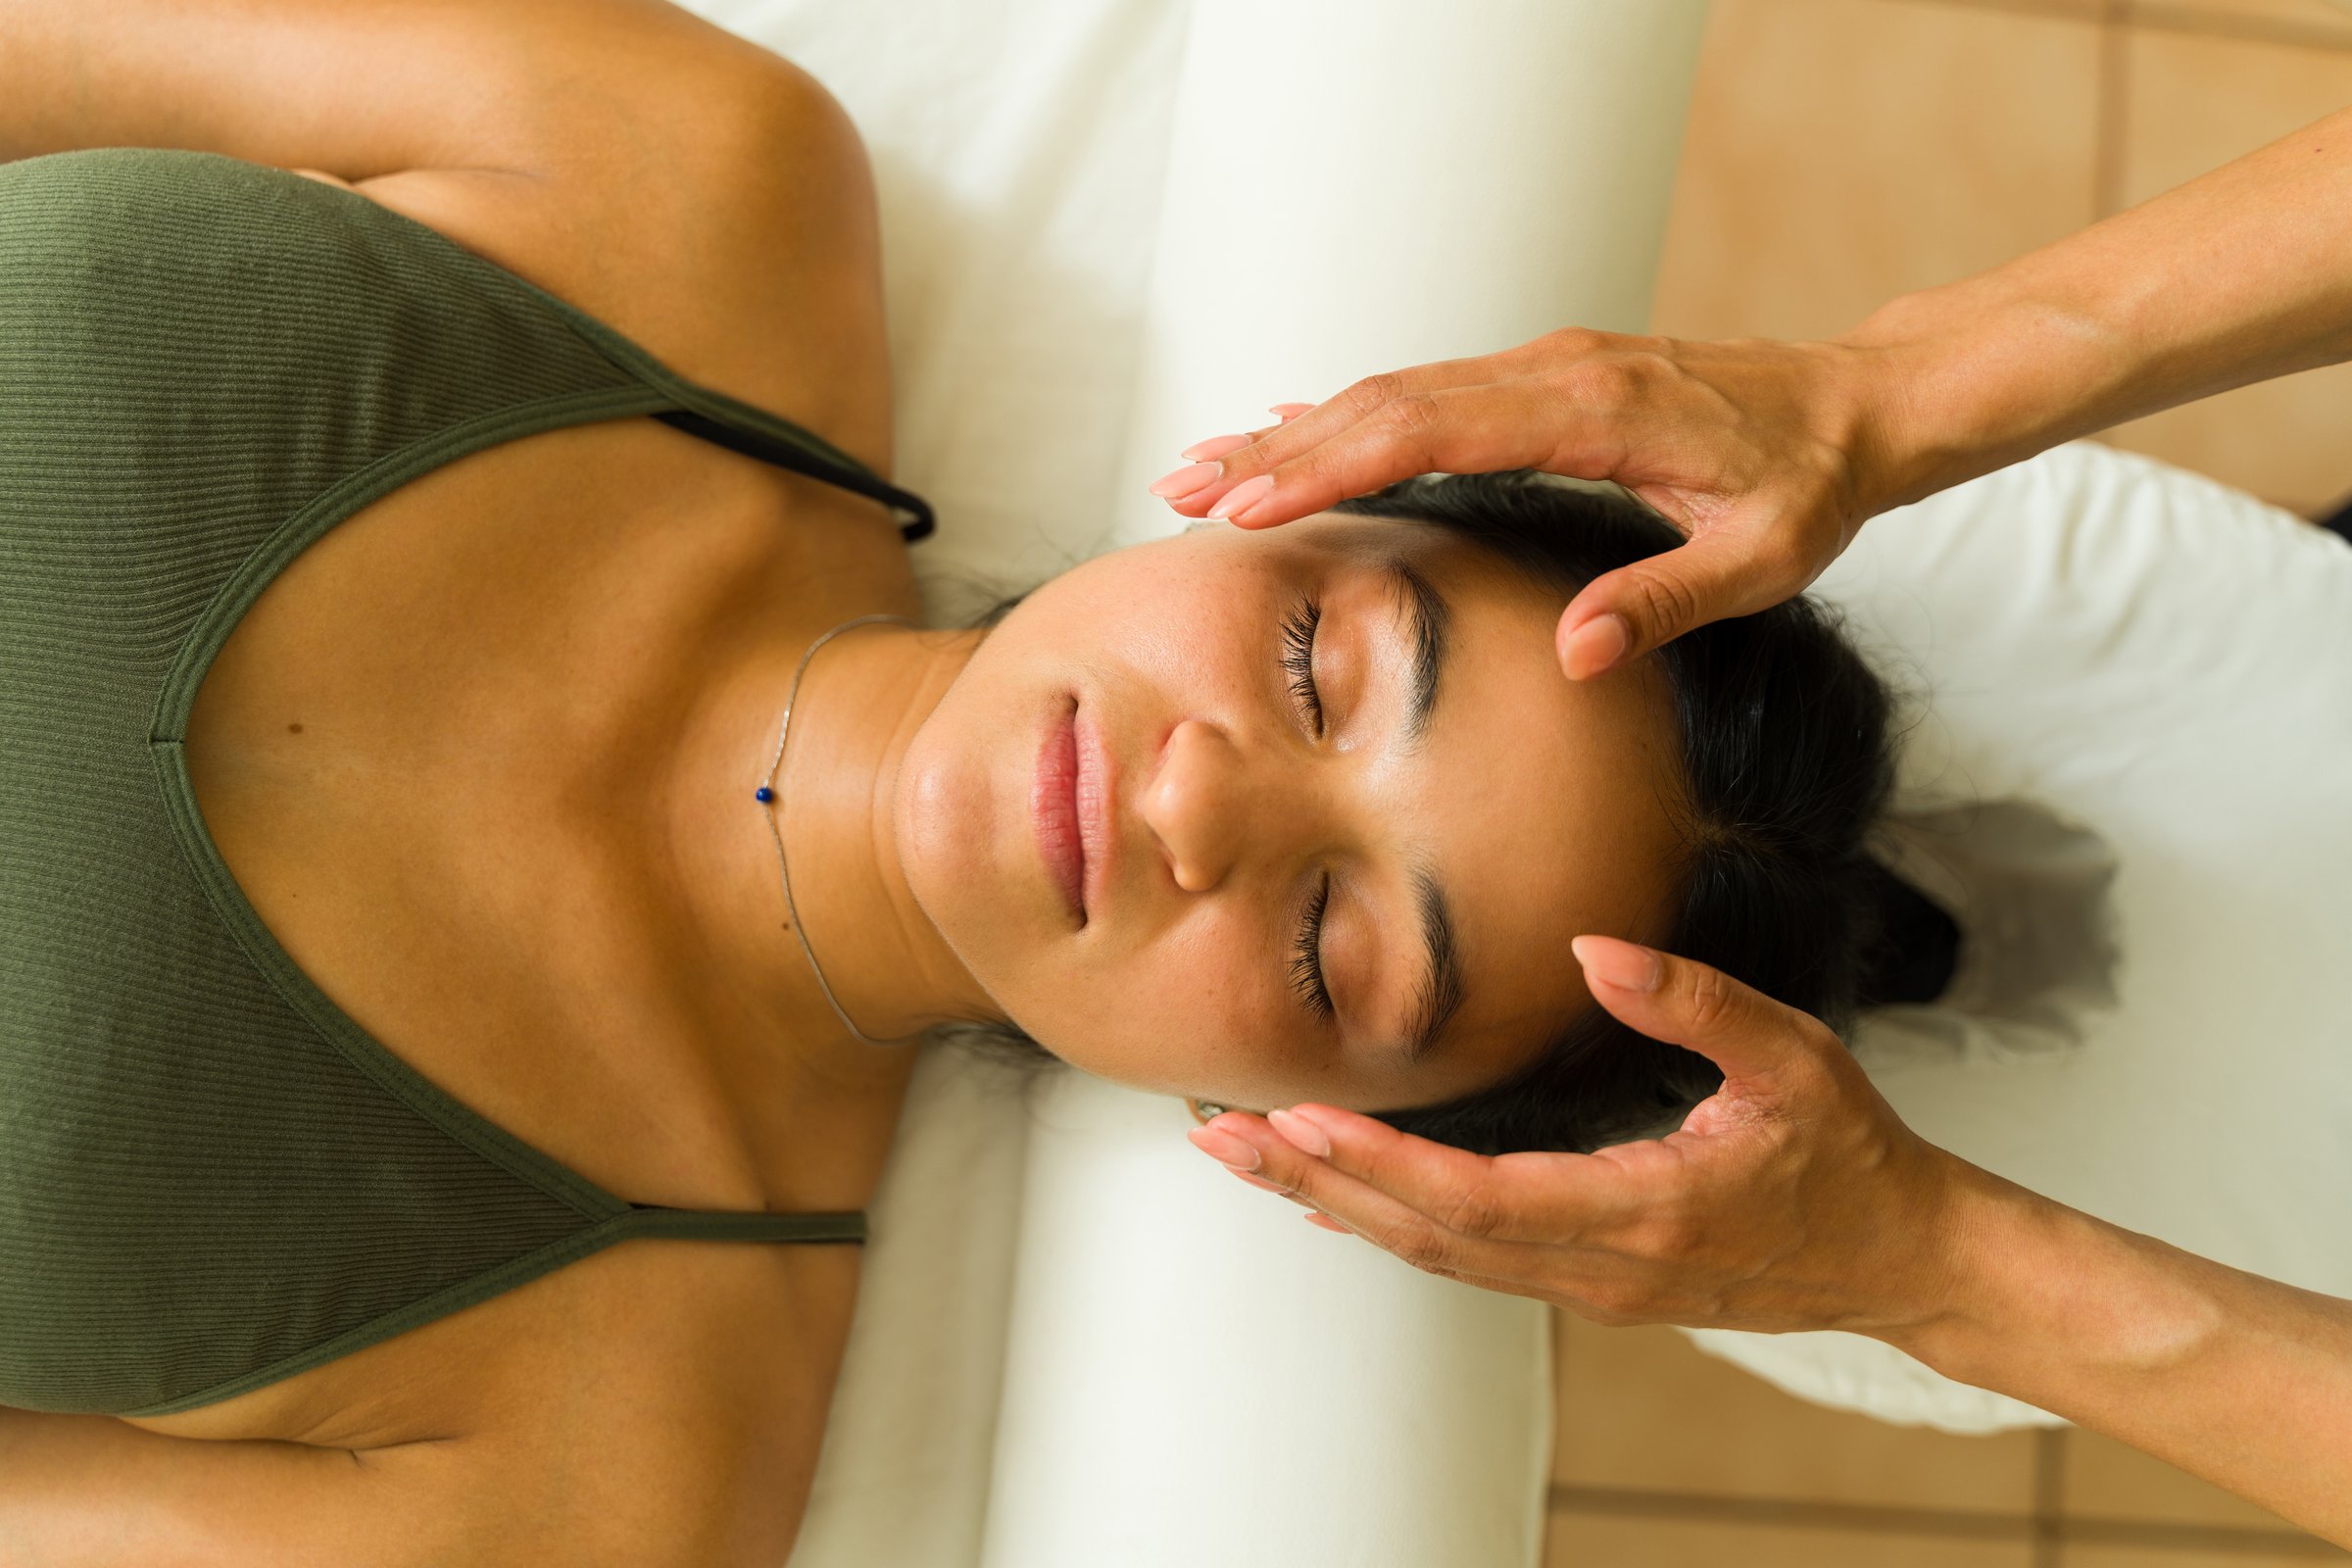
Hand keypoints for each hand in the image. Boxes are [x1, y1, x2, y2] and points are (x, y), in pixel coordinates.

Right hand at [1148, 329, 1902, 679]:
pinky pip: (1428, 391)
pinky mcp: (1544, 377)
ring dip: (1297, 430)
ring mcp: (1545, 367)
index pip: (1429, 428)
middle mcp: (1555, 371)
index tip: (1248, 500)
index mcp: (1593, 409)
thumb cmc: (1810, 484)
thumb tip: (1569, 655)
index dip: (1329, 462)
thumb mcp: (1758, 559)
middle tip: (1181, 493)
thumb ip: (1662, 601)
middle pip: (1385, 401)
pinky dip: (1352, 416)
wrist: (1857, 405)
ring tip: (1207, 470)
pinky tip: (1295, 434)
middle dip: (1277, 448)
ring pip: (1395, 390)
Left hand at [1185, 934, 1966, 1336]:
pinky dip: (1388, 1224)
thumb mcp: (1796, 1059)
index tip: (1304, 1123)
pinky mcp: (1589, 1282)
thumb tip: (1596, 948)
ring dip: (1336, 1205)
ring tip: (1247, 1155)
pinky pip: (1467, 1259)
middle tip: (1222, 1138)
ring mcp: (1589, 1286)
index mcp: (1641, 1211)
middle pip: (1428, 1235)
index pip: (1482, 1200)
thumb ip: (1696, 1002)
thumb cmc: (1850, 1155)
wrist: (1903, 1260)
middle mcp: (1598, 1266)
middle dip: (1317, 1184)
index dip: (1384, 1166)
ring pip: (1436, 1254)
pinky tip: (1332, 1196)